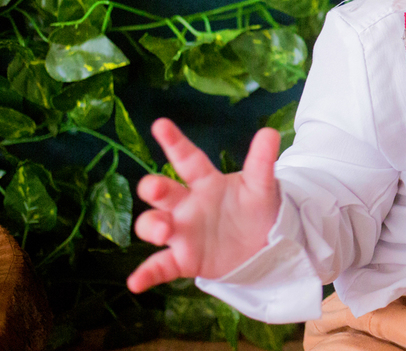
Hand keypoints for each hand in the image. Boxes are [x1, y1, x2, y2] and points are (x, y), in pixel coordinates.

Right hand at [127, 118, 281, 292]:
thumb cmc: (255, 208)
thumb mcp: (262, 185)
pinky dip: (146, 274)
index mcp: (206, 182)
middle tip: (155, 188)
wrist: (263, 245)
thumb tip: (270, 131)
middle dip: (153, 188)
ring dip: (151, 226)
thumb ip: (263, 161)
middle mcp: (187, 205)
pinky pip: (160, 266)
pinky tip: (136, 282)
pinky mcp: (184, 259)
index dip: (174, 142)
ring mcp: (182, 232)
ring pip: (153, 225)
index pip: (188, 159)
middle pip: (163, 192)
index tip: (160, 124)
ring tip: (163, 231)